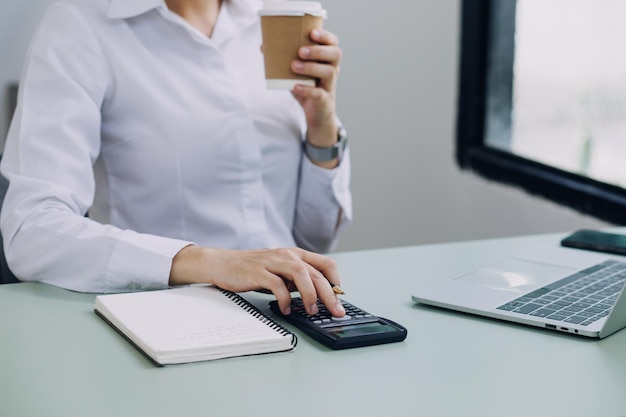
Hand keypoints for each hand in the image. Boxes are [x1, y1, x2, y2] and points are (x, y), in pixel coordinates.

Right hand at [169, 246, 345, 316]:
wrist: (222, 263)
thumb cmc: (252, 269)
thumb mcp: (279, 271)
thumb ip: (296, 280)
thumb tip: (317, 296)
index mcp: (295, 254)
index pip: (325, 264)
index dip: (336, 281)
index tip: (340, 298)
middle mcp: (287, 255)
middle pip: (316, 273)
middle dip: (330, 294)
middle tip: (336, 311)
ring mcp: (273, 262)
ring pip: (301, 274)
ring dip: (310, 295)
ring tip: (311, 311)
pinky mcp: (258, 272)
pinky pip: (278, 285)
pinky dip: (285, 299)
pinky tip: (287, 309)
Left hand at [291, 29, 341, 155]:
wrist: (316, 114)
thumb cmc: (307, 87)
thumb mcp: (297, 72)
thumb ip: (284, 59)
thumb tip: (264, 45)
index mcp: (327, 59)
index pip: (333, 43)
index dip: (325, 36)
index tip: (311, 33)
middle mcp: (333, 69)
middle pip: (335, 54)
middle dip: (318, 50)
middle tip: (300, 51)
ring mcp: (330, 85)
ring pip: (329, 72)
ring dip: (312, 67)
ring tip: (294, 66)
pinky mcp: (325, 100)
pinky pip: (319, 94)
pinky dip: (307, 90)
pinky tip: (295, 87)